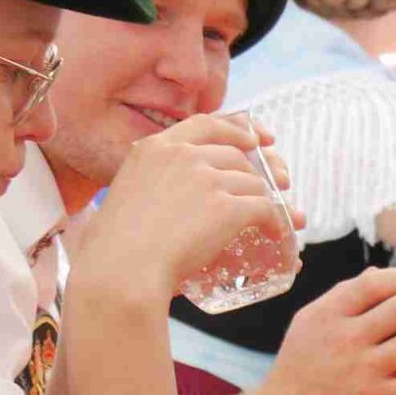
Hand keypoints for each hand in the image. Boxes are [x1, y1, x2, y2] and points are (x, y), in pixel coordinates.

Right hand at [73, 114, 297, 299]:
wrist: (121, 270)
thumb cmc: (116, 247)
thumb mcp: (129, 195)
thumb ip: (154, 183)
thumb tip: (180, 197)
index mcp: (155, 148)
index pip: (206, 125)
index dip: (237, 130)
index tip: (258, 139)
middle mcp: (182, 156)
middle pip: (237, 156)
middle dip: (263, 170)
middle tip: (280, 186)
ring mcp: (206, 179)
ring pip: (254, 184)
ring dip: (270, 201)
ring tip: (277, 219)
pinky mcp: (226, 207)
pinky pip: (265, 209)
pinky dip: (277, 223)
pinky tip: (276, 236)